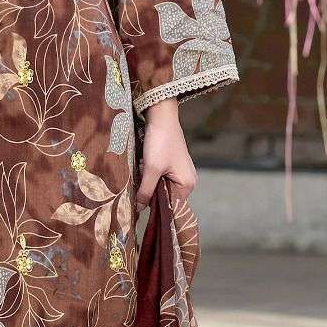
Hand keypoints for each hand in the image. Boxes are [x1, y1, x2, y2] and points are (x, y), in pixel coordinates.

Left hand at [134, 97, 196, 212]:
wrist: (161, 116)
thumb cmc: (159, 142)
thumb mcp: (151, 169)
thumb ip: (145, 191)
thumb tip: (139, 210)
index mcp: (187, 185)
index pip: (170, 207)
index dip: (154, 207)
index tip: (140, 205)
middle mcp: (187, 181)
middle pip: (164, 197)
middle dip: (149, 189)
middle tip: (142, 174)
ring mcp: (180, 173)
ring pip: (158, 186)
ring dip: (148, 180)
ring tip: (144, 165)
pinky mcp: (172, 165)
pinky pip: (158, 177)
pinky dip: (149, 172)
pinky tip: (144, 161)